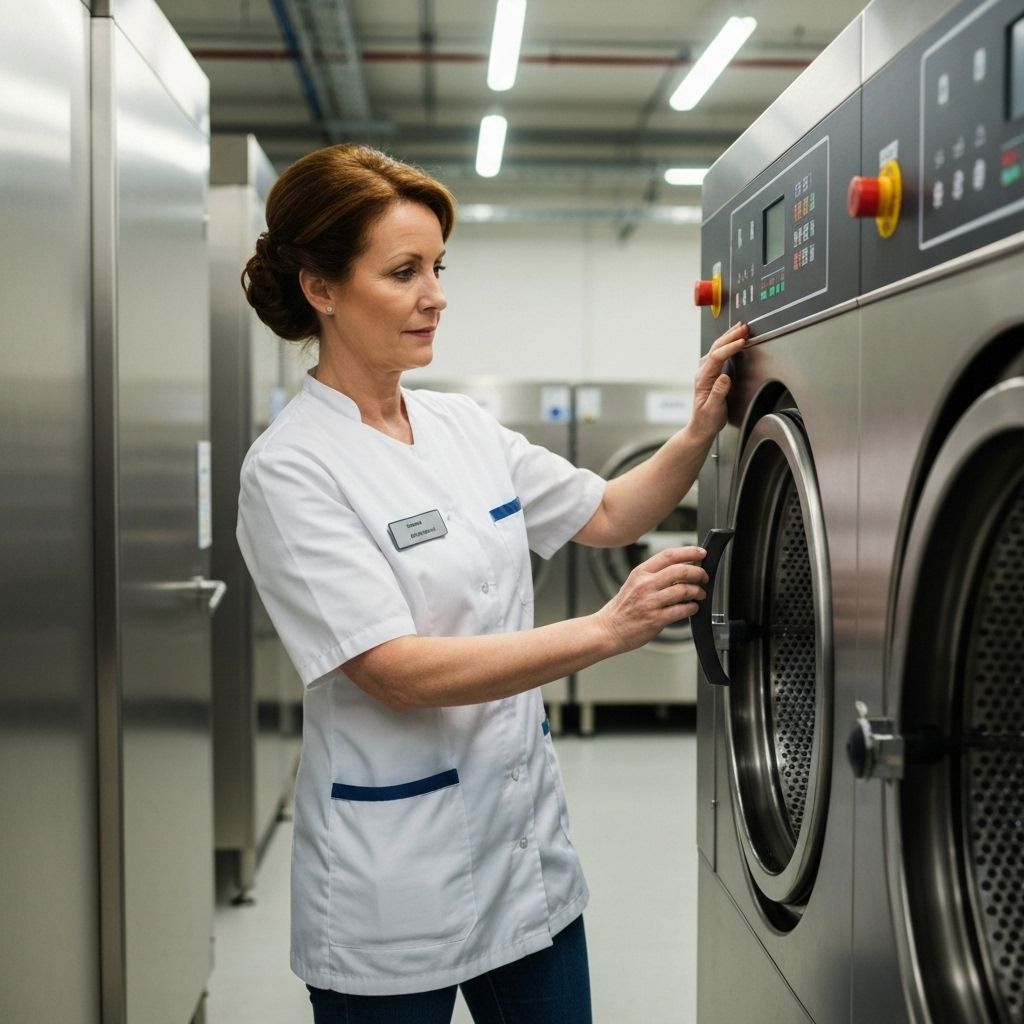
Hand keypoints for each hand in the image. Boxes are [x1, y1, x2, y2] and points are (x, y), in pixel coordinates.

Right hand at [595, 546, 708, 653]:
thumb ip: (654, 574)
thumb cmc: (623, 608)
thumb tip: (681, 568)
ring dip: (698, 591)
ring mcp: (650, 602)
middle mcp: (645, 585)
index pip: (669, 555)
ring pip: (684, 590)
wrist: (608, 629)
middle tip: (704, 576)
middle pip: (680, 570)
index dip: (689, 551)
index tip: (701, 552)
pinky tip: (693, 608)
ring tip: (700, 594)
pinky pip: (681, 610)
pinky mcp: (655, 619)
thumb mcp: (634, 583)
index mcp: (640, 573)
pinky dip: (692, 608)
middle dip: (698, 572)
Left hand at [688, 322, 749, 444]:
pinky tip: (734, 341)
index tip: (742, 342)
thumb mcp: (713, 410)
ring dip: (729, 337)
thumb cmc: (706, 421)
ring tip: (740, 328)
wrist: (701, 428)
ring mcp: (707, 373)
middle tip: (744, 327)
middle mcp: (703, 373)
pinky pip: (720, 355)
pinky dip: (728, 345)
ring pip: (717, 349)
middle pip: (716, 348)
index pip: (717, 357)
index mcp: (703, 379)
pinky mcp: (712, 375)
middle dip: (730, 336)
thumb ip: (718, 393)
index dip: (730, 348)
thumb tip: (724, 378)